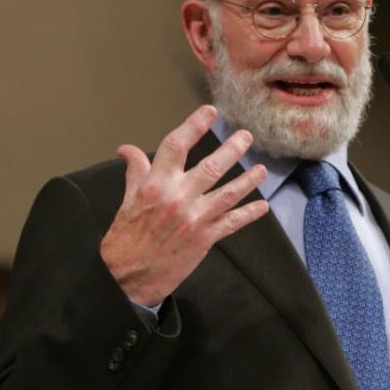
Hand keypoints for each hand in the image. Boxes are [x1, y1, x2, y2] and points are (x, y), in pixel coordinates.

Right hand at [100, 105, 269, 306]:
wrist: (127, 277)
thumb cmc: (126, 237)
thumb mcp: (127, 200)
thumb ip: (136, 172)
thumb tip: (127, 149)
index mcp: (156, 184)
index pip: (177, 146)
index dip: (194, 126)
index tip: (210, 112)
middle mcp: (178, 197)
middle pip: (212, 166)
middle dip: (233, 149)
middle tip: (246, 136)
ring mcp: (195, 218)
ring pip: (229, 193)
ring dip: (248, 180)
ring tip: (261, 169)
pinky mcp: (205, 238)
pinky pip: (233, 222)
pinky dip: (249, 213)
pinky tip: (263, 205)